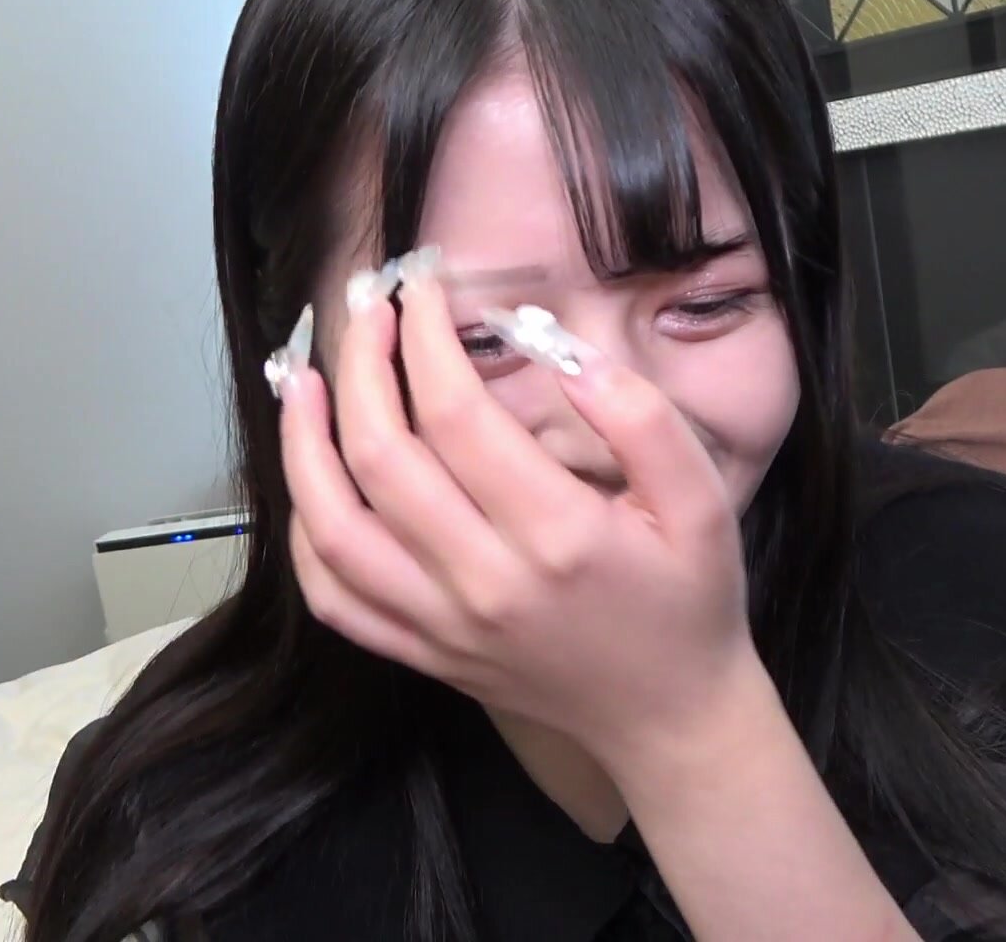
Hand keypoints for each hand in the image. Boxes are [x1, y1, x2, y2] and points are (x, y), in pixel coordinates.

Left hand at [277, 264, 761, 762]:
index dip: (426, 335)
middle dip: (361, 364)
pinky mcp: (422, 654)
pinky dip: (303, 536)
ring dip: (304, 445)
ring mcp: (443, 625)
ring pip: (333, 528)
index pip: (456, 412)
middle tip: (367, 308)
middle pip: (381, 456)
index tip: (423, 287)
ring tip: (301, 380)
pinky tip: (311, 481)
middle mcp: (484, 583)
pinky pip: (334, 598)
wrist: (670, 717)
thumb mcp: (703, 500)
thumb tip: (563, 350)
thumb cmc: (689, 601)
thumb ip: (642, 418)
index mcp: (557, 535)